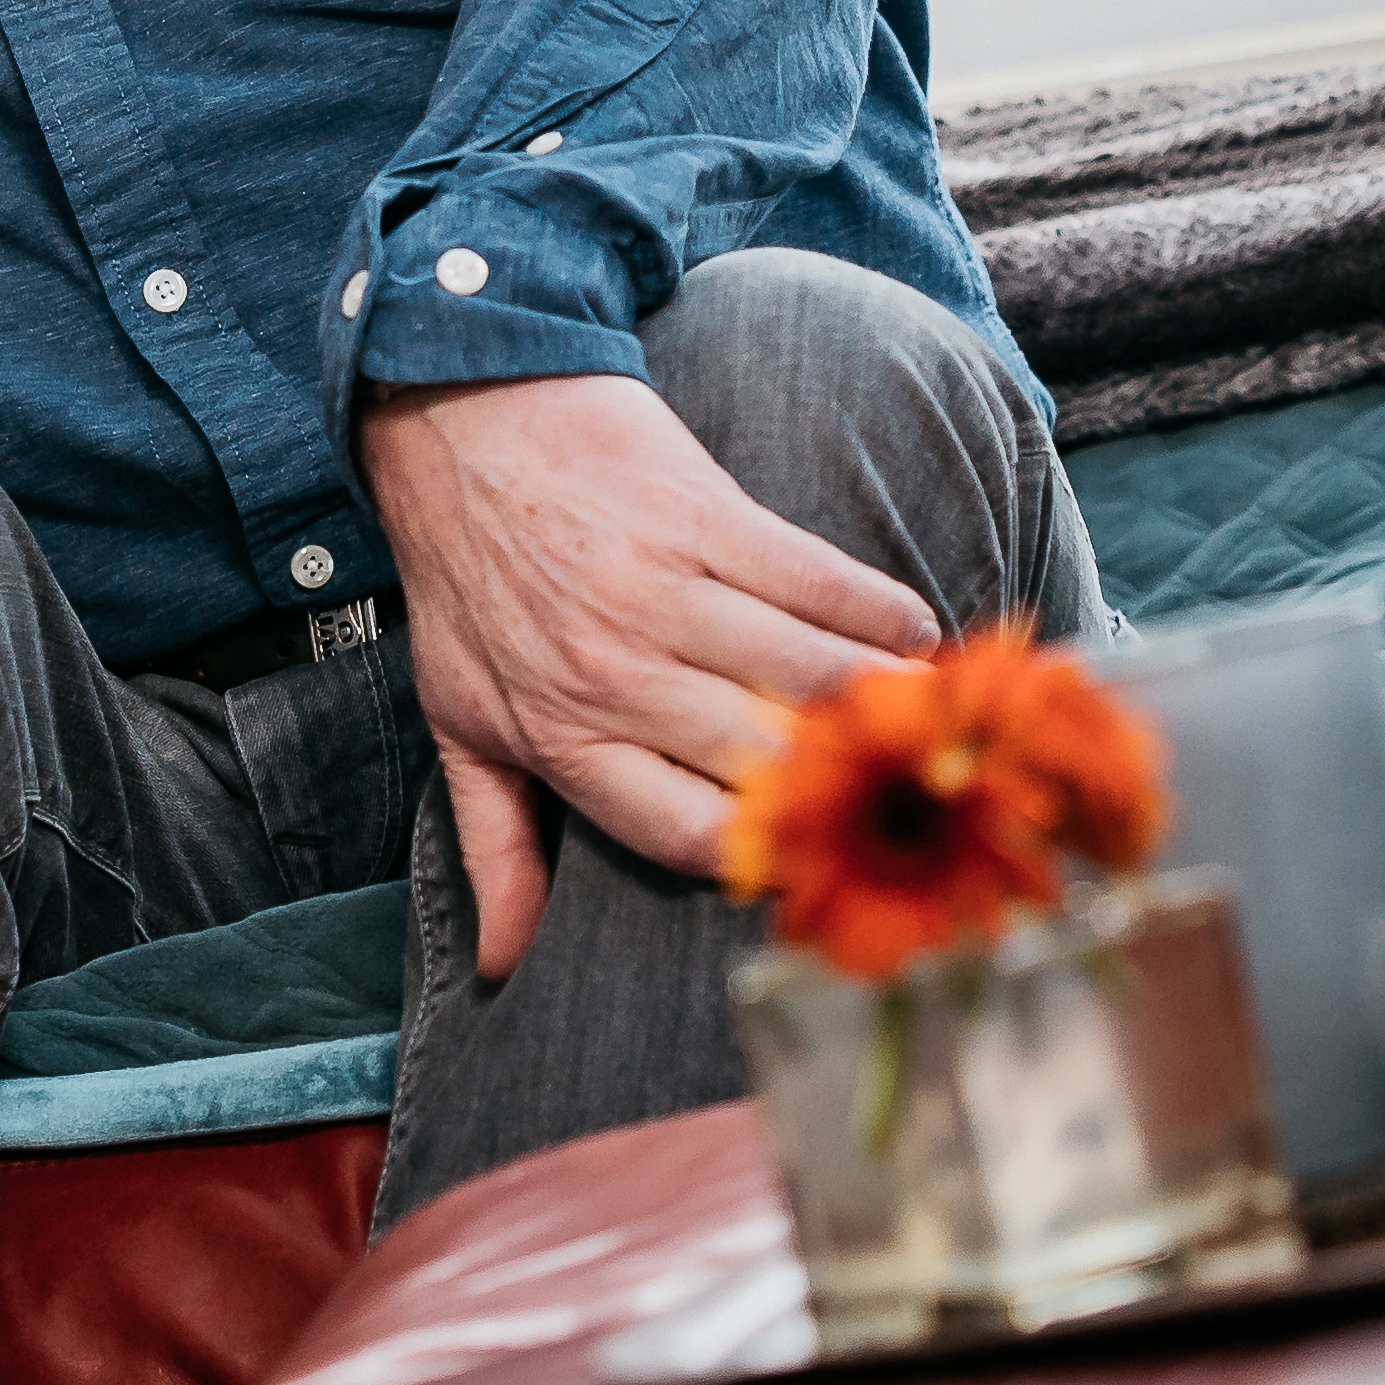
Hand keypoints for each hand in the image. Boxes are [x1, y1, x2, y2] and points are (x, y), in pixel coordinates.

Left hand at [348, 370, 937, 985]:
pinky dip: (882, 614)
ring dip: (883, 702)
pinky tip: (914, 636)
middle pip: (765, 760)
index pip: (681, 833)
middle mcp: (612, 671)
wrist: (456, 414)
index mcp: (560, 734)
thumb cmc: (466, 583)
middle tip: (908, 792)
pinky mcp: (702, 513)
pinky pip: (820, 581)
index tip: (815, 860)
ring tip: (928, 721)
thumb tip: (501, 969)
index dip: (759, 859)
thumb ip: (494, 847)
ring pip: (809, 674)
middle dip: (844, 784)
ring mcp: (661, 589)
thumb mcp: (459, 720)